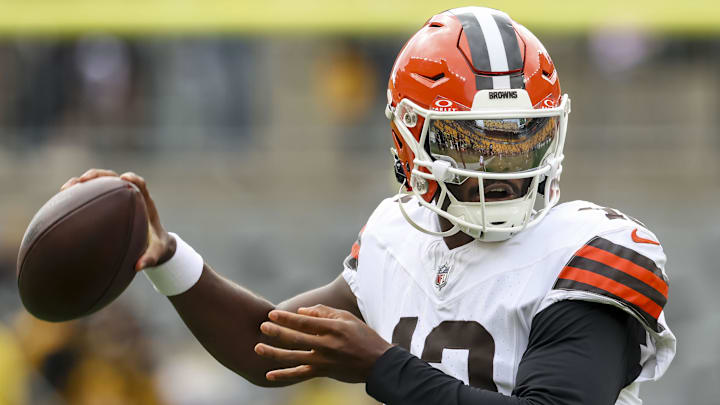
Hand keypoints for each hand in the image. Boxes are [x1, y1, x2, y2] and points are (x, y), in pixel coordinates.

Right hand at [60, 168, 175, 270]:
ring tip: (66, 189)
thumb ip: (150, 258)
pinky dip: (78, 195)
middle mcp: (129, 196)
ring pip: (99, 183)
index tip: (125, 178)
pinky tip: (61, 201)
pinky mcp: (107, 204)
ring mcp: (117, 198)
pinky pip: (92, 195)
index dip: (133, 179)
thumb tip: (138, 266)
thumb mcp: (157, 253)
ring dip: (83, 182)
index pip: (140, 185)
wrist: (154, 244)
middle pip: (114, 178)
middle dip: (99, 176)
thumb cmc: (156, 246)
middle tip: (84, 180)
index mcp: (144, 203)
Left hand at [255, 304, 391, 383]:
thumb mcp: (347, 318)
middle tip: (262, 327)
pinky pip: (300, 374)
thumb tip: (301, 312)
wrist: (378, 363)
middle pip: (296, 339)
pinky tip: (269, 375)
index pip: (304, 322)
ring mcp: (323, 361)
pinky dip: (284, 375)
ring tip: (257, 348)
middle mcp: (326, 345)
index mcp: (333, 328)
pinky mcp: (323, 372)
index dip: (286, 318)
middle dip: (276, 332)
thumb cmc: (363, 336)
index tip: (272, 314)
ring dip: (273, 353)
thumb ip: (324, 312)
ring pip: (293, 357)